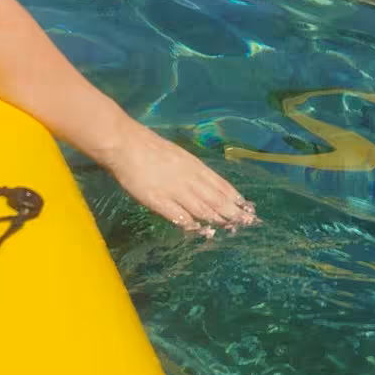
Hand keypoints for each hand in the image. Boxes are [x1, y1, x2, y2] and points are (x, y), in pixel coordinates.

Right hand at [102, 126, 258, 236]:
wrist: (126, 144)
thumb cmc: (151, 148)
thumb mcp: (179, 156)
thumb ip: (192, 172)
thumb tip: (206, 186)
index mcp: (194, 166)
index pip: (220, 184)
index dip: (234, 197)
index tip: (247, 207)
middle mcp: (188, 178)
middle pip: (215, 198)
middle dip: (231, 211)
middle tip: (246, 222)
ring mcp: (174, 190)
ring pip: (202, 208)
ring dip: (216, 219)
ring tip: (229, 227)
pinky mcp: (158, 201)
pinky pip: (178, 215)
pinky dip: (190, 224)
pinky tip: (199, 230)